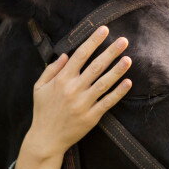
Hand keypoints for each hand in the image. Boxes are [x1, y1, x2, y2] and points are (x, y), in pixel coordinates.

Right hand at [24, 25, 132, 158]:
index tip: (104, 30)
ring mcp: (83, 104)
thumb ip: (51, 70)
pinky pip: (107, 102)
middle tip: (123, 41)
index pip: (80, 55)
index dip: (93, 41)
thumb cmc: (43, 111)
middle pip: (96, 66)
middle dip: (111, 52)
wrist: (46, 139)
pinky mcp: (91, 117)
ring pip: (104, 83)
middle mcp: (73, 89)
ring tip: (128, 58)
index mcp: (61, 80)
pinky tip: (128, 82)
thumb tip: (65, 55)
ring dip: (117, 70)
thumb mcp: (39, 88)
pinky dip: (118, 92)